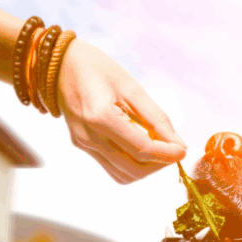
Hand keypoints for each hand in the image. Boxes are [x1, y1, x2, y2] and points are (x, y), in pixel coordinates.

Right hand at [57, 40, 186, 182]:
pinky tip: (140, 150)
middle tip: (172, 149)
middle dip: (159, 163)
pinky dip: (132, 166)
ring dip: (147, 168)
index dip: (167, 153)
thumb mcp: (132, 87)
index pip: (142, 149)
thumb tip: (178, 144)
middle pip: (135, 168)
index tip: (182, 149)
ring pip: (125, 175)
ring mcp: (84, 145)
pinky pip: (114, 169)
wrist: (59, 66)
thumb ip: (156, 118)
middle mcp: (89, 136)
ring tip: (157, 148)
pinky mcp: (84, 147)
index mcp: (100, 117)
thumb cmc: (96, 69)